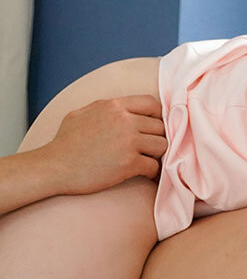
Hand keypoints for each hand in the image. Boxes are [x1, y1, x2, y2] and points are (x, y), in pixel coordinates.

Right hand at [42, 95, 167, 194]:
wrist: (53, 167)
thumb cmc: (65, 143)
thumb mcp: (83, 113)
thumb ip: (107, 107)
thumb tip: (124, 108)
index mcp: (115, 106)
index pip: (152, 104)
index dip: (156, 116)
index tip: (151, 127)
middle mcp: (125, 121)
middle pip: (160, 126)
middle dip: (155, 137)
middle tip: (149, 148)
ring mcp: (128, 142)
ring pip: (162, 145)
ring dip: (156, 154)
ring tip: (146, 160)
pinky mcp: (129, 164)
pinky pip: (154, 166)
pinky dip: (151, 172)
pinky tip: (143, 174)